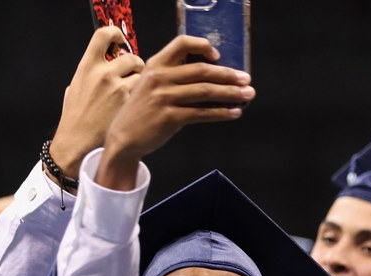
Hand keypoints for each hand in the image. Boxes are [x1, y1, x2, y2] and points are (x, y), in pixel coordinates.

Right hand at [48, 27, 144, 180]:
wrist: (78, 144)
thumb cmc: (75, 119)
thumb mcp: (75, 88)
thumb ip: (90, 74)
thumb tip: (102, 65)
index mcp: (87, 66)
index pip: (103, 34)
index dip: (115, 34)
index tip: (120, 40)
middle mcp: (103, 73)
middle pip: (131, 56)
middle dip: (136, 66)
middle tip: (135, 76)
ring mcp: (118, 88)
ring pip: (143, 74)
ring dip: (144, 82)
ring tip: (138, 94)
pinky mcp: (131, 103)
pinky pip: (147, 92)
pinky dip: (147, 97)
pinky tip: (141, 106)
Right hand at [96, 35, 255, 189]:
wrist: (124, 137)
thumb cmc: (142, 111)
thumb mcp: (150, 85)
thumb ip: (173, 77)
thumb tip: (211, 78)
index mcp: (156, 65)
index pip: (182, 43)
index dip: (203, 46)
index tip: (218, 56)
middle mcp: (160, 78)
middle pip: (201, 70)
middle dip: (228, 75)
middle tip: (246, 79)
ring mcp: (164, 98)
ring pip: (205, 91)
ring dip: (230, 93)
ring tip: (247, 95)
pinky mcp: (170, 118)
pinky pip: (202, 113)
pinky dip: (221, 113)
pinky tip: (234, 112)